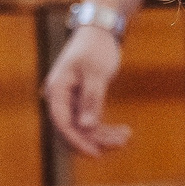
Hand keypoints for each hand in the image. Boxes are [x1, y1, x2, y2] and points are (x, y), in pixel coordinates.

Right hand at [42, 24, 132, 158]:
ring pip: (84, 128)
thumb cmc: (96, 47)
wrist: (99, 31)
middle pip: (73, 130)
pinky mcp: (81, 101)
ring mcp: (70, 101)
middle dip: (96, 140)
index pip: (62, 123)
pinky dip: (106, 128)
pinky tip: (124, 131)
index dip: (78, 141)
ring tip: (127, 136)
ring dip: (104, 136)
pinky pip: (90, 121)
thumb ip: (91, 100)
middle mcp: (60, 98)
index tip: (96, 154)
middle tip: (122, 143)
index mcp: (57, 90)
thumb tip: (86, 127)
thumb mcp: (96, 73)